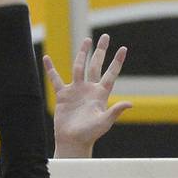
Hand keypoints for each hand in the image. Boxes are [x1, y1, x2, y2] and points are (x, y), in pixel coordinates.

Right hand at [44, 34, 132, 157]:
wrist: (73, 141)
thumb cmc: (90, 134)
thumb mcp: (104, 122)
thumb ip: (115, 111)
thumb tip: (130, 103)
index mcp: (100, 94)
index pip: (111, 73)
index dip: (117, 61)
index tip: (123, 48)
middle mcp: (89, 89)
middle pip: (96, 65)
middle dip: (100, 51)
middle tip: (105, 36)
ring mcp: (76, 90)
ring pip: (78, 67)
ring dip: (82, 54)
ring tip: (86, 40)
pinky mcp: (63, 95)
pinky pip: (55, 79)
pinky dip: (51, 69)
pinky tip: (47, 58)